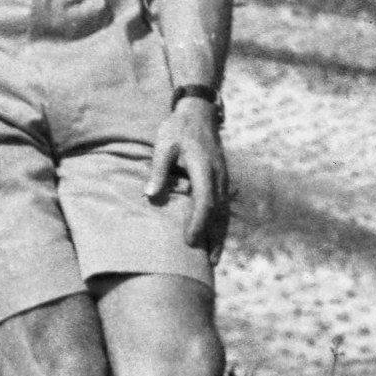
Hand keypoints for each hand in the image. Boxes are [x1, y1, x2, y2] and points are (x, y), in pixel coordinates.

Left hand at [145, 98, 228, 260]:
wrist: (199, 113)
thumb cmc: (177, 129)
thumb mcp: (163, 146)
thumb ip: (158, 171)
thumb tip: (150, 195)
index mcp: (203, 168)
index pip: (204, 201)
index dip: (198, 223)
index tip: (190, 241)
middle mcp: (218, 176)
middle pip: (219, 212)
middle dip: (214, 238)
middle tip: (207, 263)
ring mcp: (223, 178)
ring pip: (225, 212)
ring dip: (221, 235)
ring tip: (215, 259)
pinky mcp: (222, 179)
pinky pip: (225, 206)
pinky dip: (222, 225)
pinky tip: (217, 239)